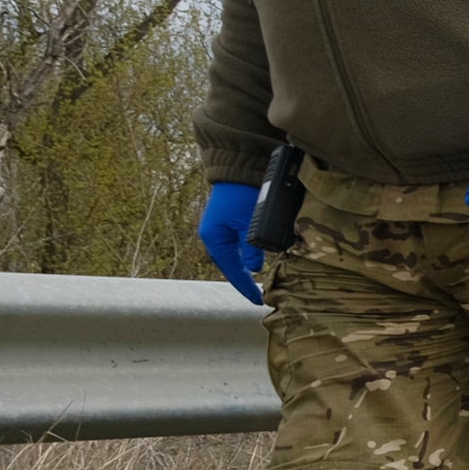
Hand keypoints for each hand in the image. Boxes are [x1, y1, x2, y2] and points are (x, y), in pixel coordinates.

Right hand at [197, 182, 264, 303]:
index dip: (246, 286)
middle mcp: (211, 236)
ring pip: (228, 257)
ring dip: (239, 269)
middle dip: (240, 281)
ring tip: (252, 283)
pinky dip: (239, 256)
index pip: (233, 270)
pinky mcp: (222, 223)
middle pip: (227, 266)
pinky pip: (230, 246)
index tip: (257, 300)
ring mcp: (215, 229)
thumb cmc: (244, 193)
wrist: (237, 169)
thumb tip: (254, 267)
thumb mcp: (251, 223)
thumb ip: (253, 247)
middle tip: (255, 295)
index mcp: (215, 238)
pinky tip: (248, 261)